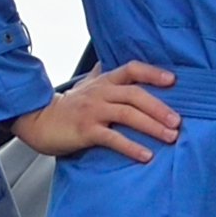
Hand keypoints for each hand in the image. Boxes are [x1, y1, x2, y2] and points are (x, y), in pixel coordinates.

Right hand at [11, 64, 181, 163]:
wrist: (37, 121)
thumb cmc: (66, 106)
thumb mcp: (85, 85)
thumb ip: (100, 74)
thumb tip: (110, 60)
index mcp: (103, 82)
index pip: (131, 69)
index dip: (153, 73)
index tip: (173, 80)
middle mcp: (100, 93)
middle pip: (135, 94)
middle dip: (159, 107)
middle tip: (178, 121)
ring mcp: (92, 111)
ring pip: (128, 114)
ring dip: (152, 126)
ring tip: (170, 136)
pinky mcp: (85, 130)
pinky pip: (112, 138)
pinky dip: (131, 147)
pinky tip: (145, 155)